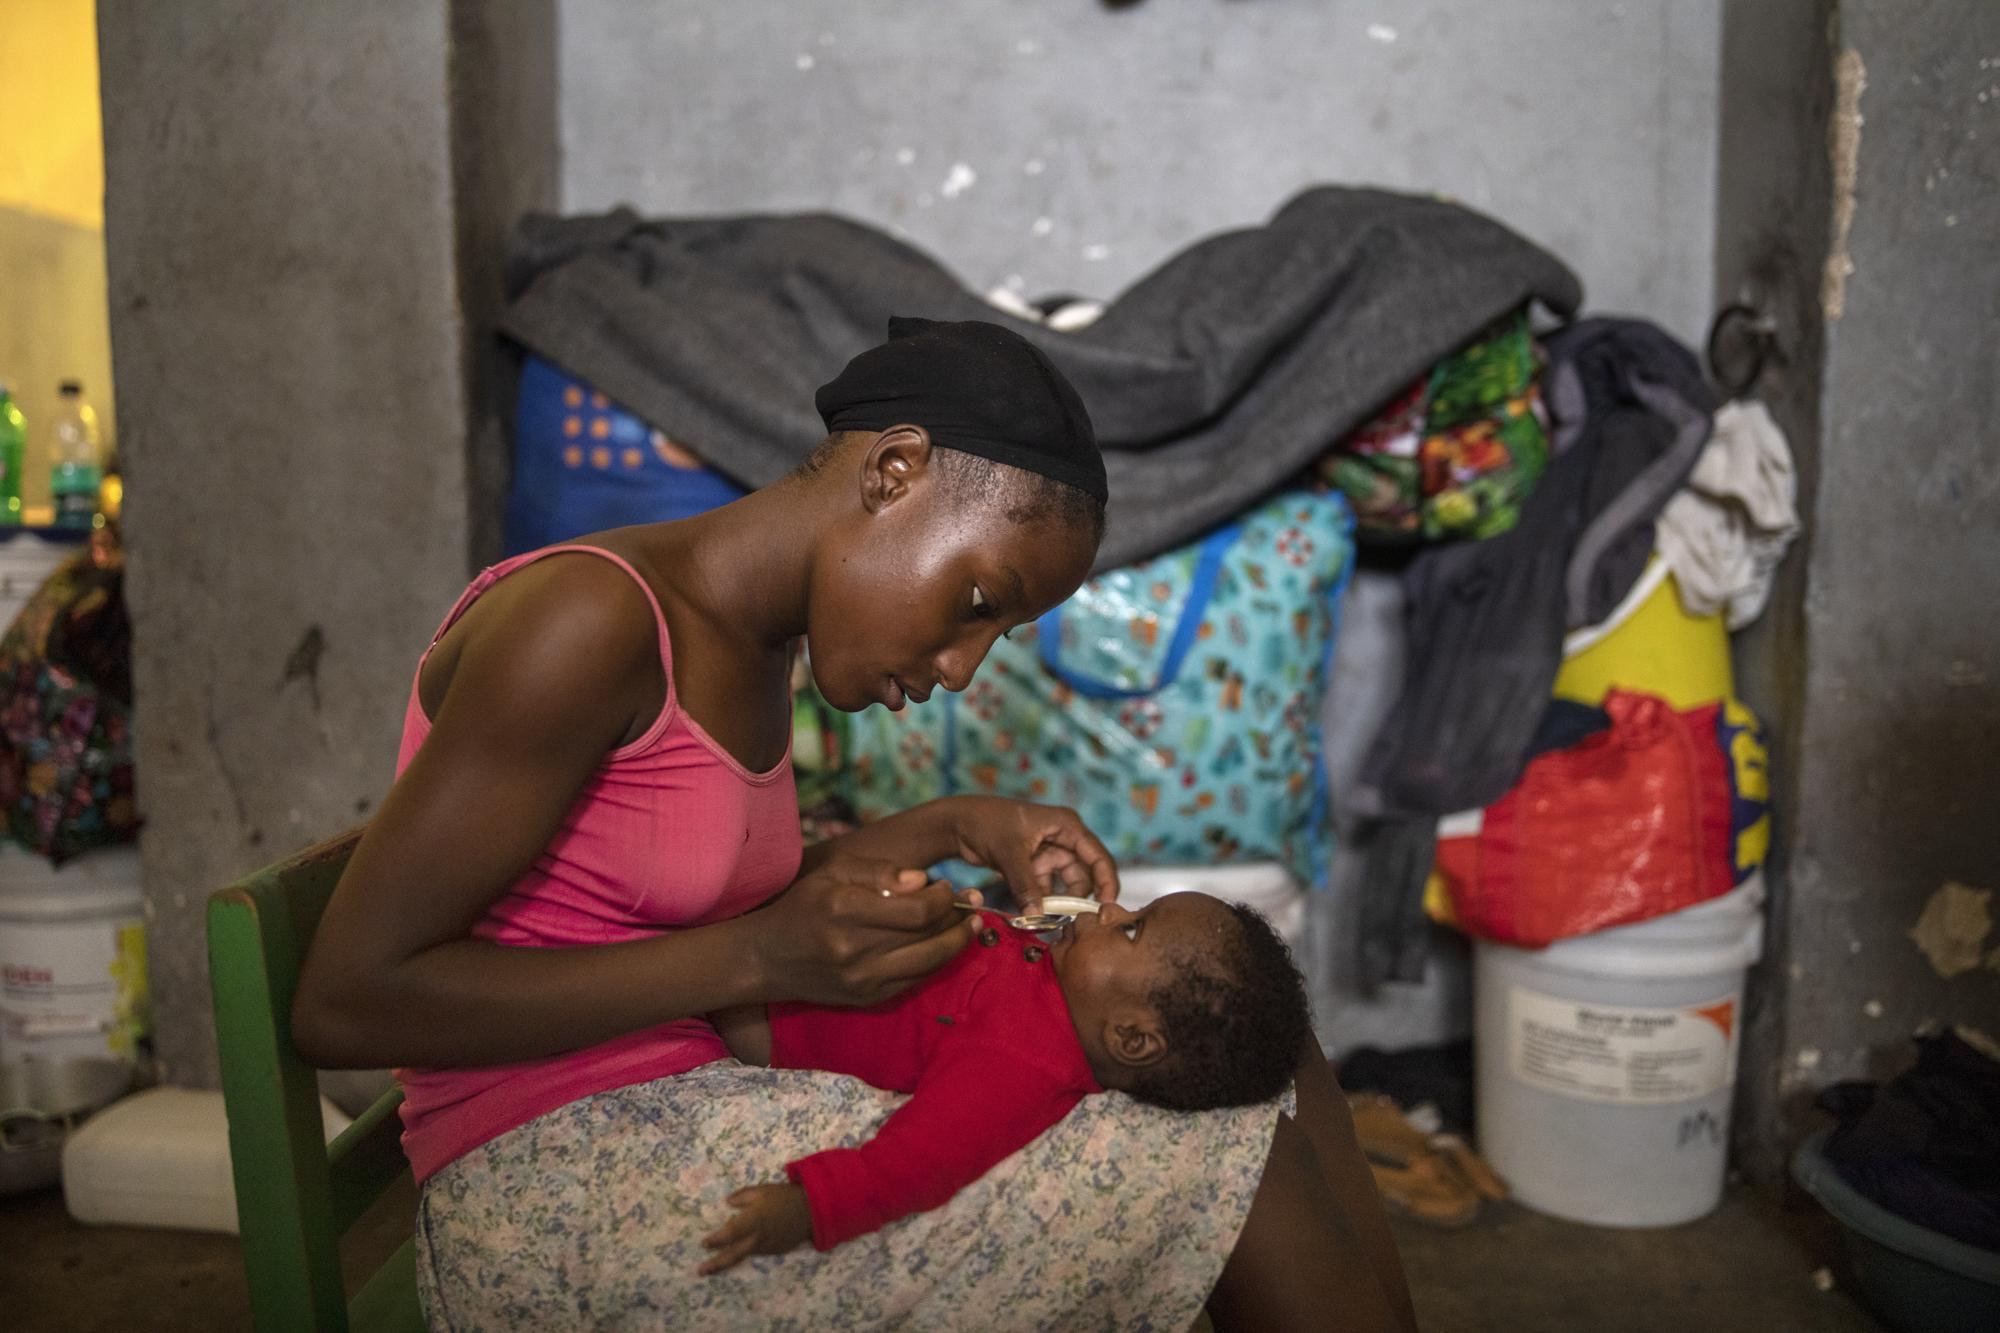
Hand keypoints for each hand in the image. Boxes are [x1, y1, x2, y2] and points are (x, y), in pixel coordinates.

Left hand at [699, 1182, 813, 1274]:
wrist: (810, 1210)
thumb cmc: (783, 1196)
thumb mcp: (761, 1190)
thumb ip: (742, 1196)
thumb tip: (727, 1203)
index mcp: (753, 1220)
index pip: (730, 1233)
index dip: (716, 1240)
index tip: (704, 1243)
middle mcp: (758, 1237)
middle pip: (734, 1254)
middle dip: (716, 1264)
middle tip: (701, 1271)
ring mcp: (766, 1247)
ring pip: (744, 1255)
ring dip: (728, 1260)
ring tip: (713, 1266)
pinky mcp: (774, 1251)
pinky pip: (756, 1252)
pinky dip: (746, 1252)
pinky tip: (741, 1250)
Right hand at [748, 855, 977, 1007]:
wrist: (765, 959)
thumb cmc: (802, 906)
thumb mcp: (832, 872)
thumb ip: (879, 871)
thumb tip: (923, 881)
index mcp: (845, 910)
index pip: (917, 909)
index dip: (944, 897)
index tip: (950, 886)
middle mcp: (854, 949)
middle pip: (929, 936)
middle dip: (959, 918)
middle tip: (973, 903)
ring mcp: (861, 980)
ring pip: (929, 963)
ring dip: (956, 944)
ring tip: (970, 926)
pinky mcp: (866, 999)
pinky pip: (915, 982)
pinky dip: (936, 964)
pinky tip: (944, 947)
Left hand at [946, 796, 1119, 904]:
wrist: (956, 823)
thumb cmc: (986, 824)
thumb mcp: (1009, 853)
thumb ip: (1025, 885)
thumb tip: (1038, 915)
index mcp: (1067, 826)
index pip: (1098, 857)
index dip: (1107, 883)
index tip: (1107, 909)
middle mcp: (1063, 838)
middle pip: (1086, 873)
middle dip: (1080, 898)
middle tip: (1076, 923)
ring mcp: (1048, 852)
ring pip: (1066, 884)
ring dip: (1060, 902)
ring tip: (1052, 921)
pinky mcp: (1034, 864)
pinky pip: (1047, 888)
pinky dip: (1043, 901)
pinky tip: (1036, 915)